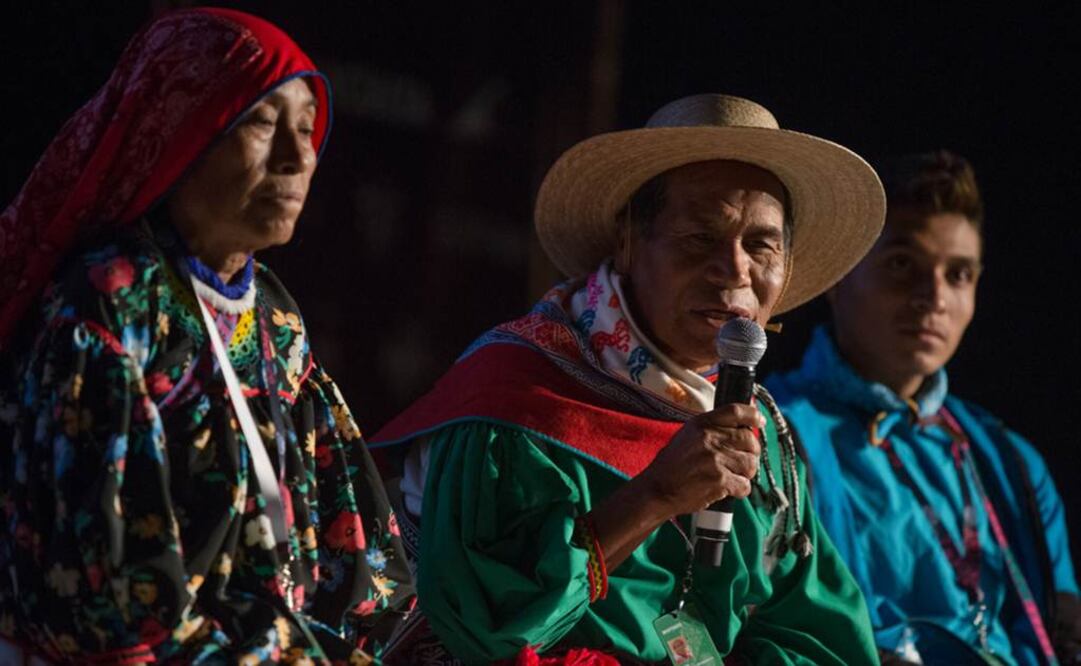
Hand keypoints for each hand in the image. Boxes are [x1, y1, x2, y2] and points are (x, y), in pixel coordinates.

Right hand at [639, 404, 762, 516]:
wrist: (658, 489)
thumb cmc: (672, 464)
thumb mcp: (687, 436)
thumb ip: (711, 429)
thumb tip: (741, 428)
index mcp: (701, 424)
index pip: (735, 411)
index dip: (752, 415)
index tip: (760, 421)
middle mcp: (709, 439)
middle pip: (749, 439)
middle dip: (751, 451)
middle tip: (743, 460)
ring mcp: (715, 460)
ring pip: (751, 464)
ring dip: (745, 473)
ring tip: (732, 476)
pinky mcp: (720, 481)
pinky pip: (745, 485)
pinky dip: (740, 490)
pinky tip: (727, 489)